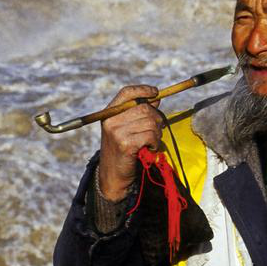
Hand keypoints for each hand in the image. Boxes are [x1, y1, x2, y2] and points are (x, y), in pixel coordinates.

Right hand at [98, 85, 162, 200]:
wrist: (112, 176)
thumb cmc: (122, 150)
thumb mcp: (125, 128)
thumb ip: (138, 113)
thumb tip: (155, 98)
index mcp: (109, 113)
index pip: (127, 92)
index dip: (143, 90)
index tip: (155, 93)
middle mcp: (111, 120)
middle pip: (144, 107)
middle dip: (156, 118)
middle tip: (156, 130)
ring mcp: (117, 132)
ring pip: (150, 122)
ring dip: (157, 133)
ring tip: (151, 142)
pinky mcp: (125, 144)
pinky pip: (150, 135)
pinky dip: (155, 142)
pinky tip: (150, 148)